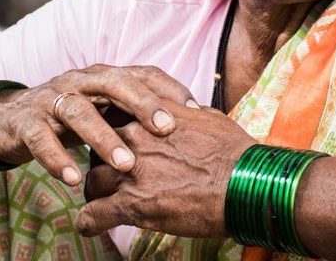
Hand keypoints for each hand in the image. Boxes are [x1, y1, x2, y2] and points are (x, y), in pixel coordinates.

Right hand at [0, 64, 198, 186]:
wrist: (10, 119)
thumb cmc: (72, 117)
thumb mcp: (106, 112)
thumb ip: (136, 116)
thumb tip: (189, 127)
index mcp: (105, 77)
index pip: (142, 73)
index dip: (169, 88)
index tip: (197, 110)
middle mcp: (80, 81)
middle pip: (114, 83)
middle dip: (142, 104)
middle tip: (166, 129)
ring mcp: (52, 99)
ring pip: (79, 111)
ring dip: (103, 138)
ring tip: (126, 165)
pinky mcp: (27, 122)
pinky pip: (41, 138)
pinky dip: (56, 158)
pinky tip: (73, 179)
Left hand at [76, 101, 255, 237]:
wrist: (246, 182)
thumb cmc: (235, 151)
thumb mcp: (208, 118)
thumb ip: (186, 113)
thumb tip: (187, 111)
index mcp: (152, 115)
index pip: (112, 115)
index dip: (112, 131)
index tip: (115, 142)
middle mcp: (136, 138)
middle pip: (98, 147)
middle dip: (103, 161)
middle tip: (113, 173)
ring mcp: (131, 171)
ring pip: (93, 180)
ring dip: (97, 191)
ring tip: (102, 201)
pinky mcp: (133, 204)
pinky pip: (94, 214)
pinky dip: (89, 221)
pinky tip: (90, 225)